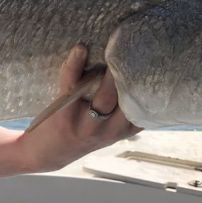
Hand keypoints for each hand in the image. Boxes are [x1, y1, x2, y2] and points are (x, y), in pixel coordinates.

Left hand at [21, 44, 141, 171]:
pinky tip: (80, 48)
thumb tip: (141, 75)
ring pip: (105, 94)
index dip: (150, 86)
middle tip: (135, 50)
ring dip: (109, 71)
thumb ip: (125, 112)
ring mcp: (86, 123)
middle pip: (127, 99)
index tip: (155, 64)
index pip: (144, 108)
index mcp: (123, 130)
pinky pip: (71, 84)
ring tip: (114, 50)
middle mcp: (108, 129)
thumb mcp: (109, 131)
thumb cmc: (81, 135)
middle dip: (132, 75)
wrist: (45, 153)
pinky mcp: (64, 114)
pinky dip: (75, 64)